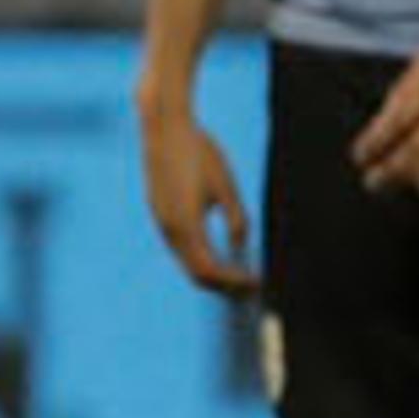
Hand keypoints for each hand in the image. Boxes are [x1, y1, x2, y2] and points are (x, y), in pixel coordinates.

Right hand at [138, 104, 256, 293]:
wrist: (164, 128)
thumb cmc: (199, 153)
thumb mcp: (226, 186)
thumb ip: (236, 219)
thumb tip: (243, 247)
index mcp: (186, 225)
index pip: (209, 271)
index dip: (234, 283)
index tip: (258, 284)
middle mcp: (169, 230)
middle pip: (196, 274)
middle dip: (225, 286)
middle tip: (253, 288)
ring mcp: (162, 222)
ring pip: (187, 263)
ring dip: (213, 274)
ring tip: (241, 278)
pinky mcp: (160, 214)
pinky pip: (181, 248)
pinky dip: (201, 259)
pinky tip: (221, 257)